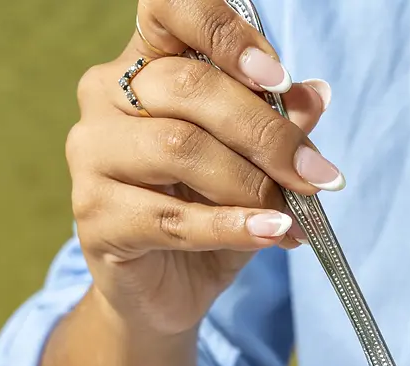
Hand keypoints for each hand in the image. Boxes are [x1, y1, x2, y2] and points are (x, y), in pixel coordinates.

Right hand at [67, 0, 338, 335]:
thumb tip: (316, 96)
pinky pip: (173, 217)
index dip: (226, 35)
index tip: (279, 79)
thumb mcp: (250, 168)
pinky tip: (272, 233)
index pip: (170, 8)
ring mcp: (92, 154)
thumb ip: (275, 127)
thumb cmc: (204, 216)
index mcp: (143, 63)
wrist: (165, 293)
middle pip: (190, 88)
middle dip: (267, 133)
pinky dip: (232, 226)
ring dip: (251, 184)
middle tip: (317, 175)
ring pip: (180, 148)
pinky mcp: (95, 215)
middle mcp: (105, 95)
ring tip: (293, 214)